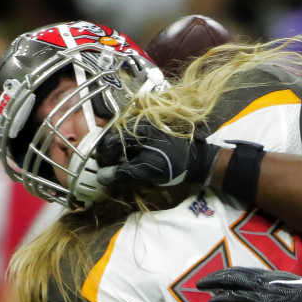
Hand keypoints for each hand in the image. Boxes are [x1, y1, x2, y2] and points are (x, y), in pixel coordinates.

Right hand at [95, 119, 219, 188]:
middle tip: (111, 173)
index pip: (110, 140)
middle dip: (111, 157)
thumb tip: (101, 177)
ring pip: (124, 142)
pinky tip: (133, 166)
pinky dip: (130, 155)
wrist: (200, 161)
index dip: (104, 157)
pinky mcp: (152, 136)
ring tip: (122, 171)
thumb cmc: (174, 164)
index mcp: (137, 128)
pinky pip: (134, 144)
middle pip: (115, 140)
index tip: (103, 172)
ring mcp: (146, 129)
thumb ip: (123, 172)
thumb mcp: (147, 170)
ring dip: (120, 157)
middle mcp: (139, 124)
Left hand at [198, 267, 301, 301]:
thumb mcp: (299, 297)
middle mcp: (267, 280)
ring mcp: (263, 290)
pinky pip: (236, 298)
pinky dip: (222, 300)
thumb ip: (286, 297)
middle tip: (205, 280)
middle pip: (238, 273)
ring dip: (215, 284)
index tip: (224, 277)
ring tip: (202, 286)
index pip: (250, 273)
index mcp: (276, 277)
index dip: (235, 274)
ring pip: (233, 282)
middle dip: (220, 276)